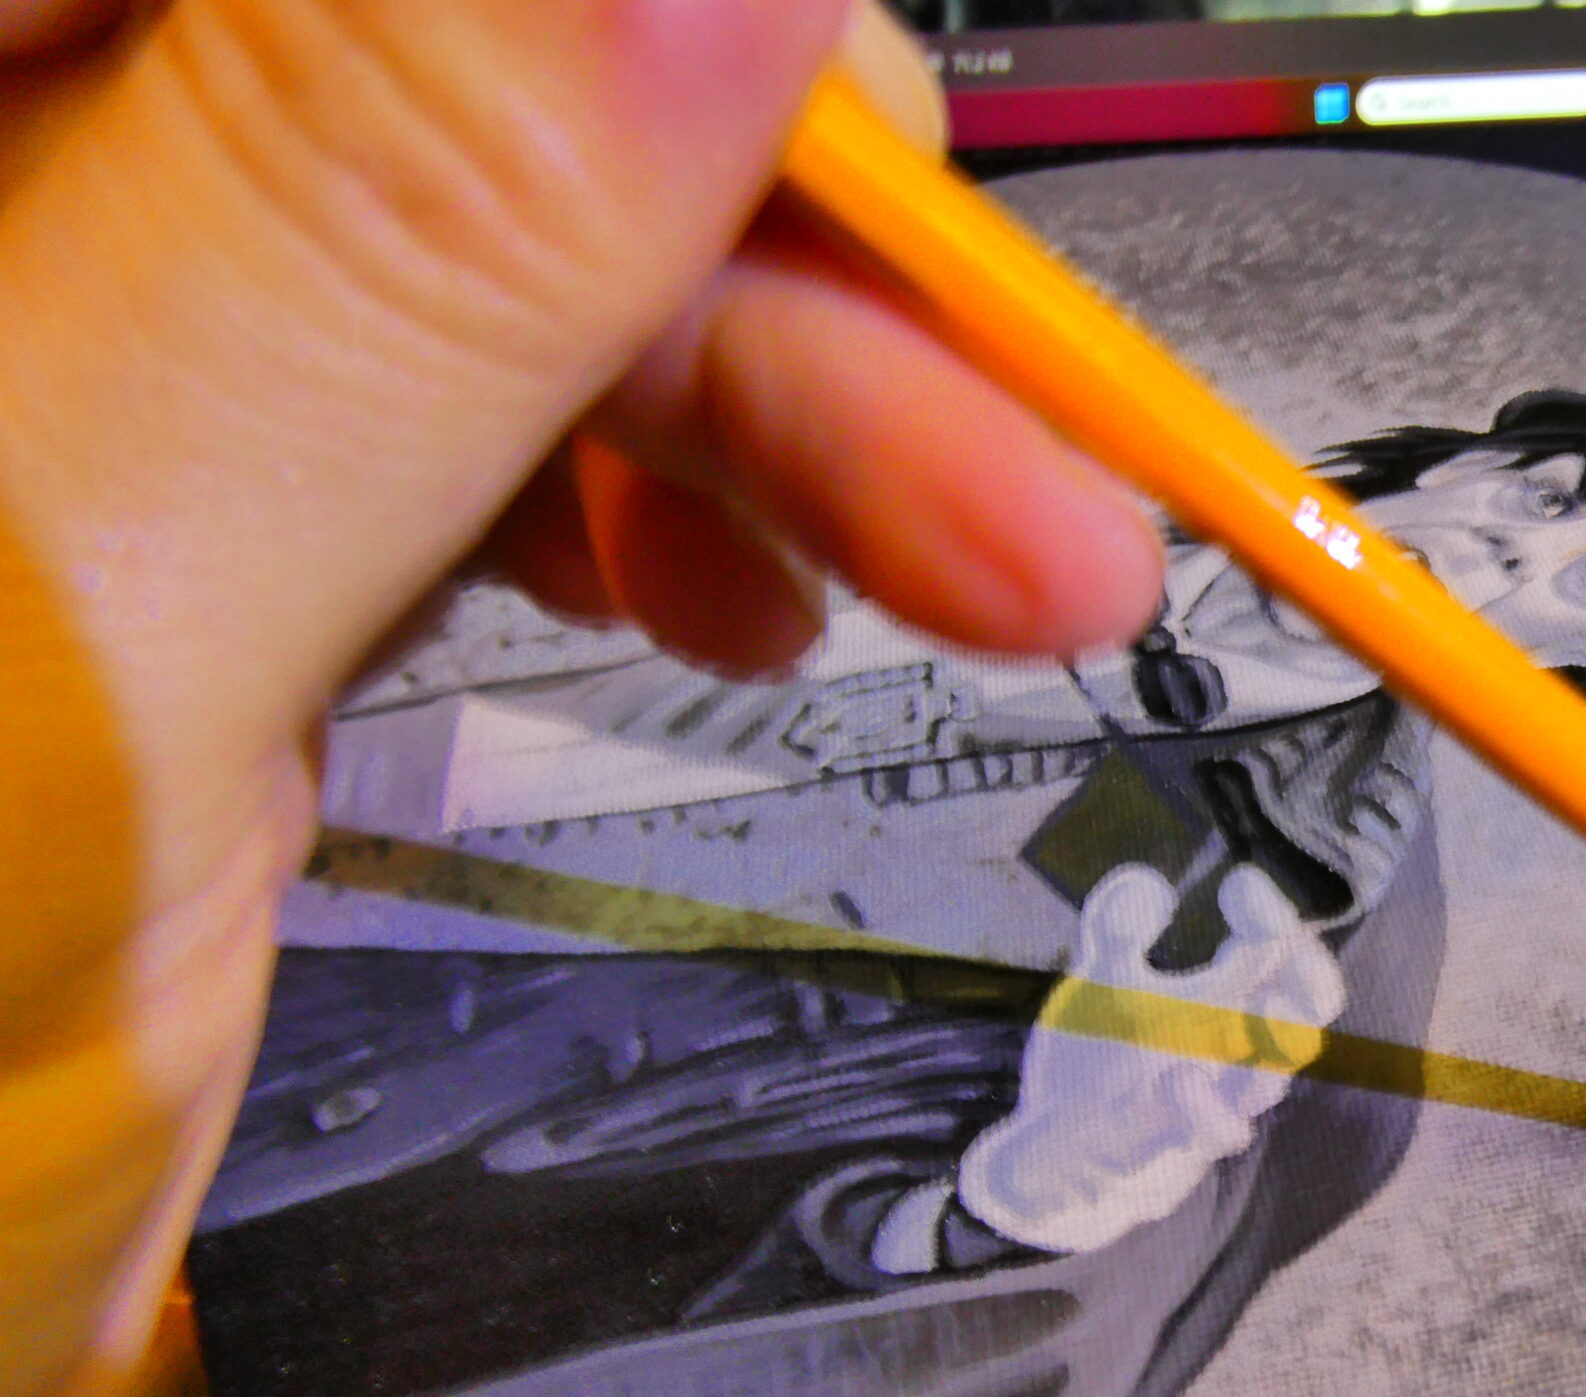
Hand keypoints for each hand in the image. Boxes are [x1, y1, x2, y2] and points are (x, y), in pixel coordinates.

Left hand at [0, 0, 1162, 1396]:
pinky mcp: (167, 496)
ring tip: (1001, 569)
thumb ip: (357, 257)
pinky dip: (666, 487)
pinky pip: (471, 396)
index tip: (845, 112)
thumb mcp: (43, 683)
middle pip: (405, 47)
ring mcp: (59, 340)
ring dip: (773, 384)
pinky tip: (766, 597)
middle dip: (748, 222)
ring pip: (481, 217)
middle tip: (1027, 420)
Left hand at [958, 864, 1347, 1255]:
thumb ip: (1116, 926)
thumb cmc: (1099, 1068)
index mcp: (1221, 1012)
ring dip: (1271, 1044)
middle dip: (1307, 981)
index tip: (1239, 885)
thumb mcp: (1100, 987)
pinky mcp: (1167, 1150)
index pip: (1282, 962)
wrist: (1062, 1164)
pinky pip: (1209, 1136)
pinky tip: (1180, 1079)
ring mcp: (1205, 1109)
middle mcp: (1227, 1061)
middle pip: (1303, 1022)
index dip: (1275, 919)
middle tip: (1279, 942)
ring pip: (1265, 1083)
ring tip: (1262, 1001)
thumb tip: (1152, 881)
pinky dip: (1205, 1112)